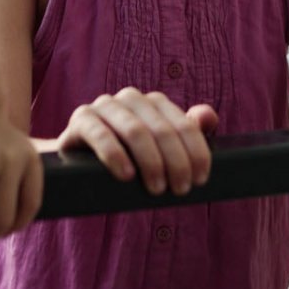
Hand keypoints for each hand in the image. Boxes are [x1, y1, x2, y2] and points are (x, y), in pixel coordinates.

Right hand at [57, 88, 217, 196]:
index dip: (196, 152)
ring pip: (135, 130)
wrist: (79, 166)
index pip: (183, 124)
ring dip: (150, 162)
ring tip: (157, 189)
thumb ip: (187, 132)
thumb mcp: (160, 151)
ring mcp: (104, 106)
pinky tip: (126, 176)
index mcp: (154, 103)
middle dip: (176, 162)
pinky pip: (100, 134)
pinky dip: (116, 156)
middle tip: (180, 190)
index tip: (200, 180)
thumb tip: (208, 117)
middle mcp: (131, 98)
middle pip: (162, 129)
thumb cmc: (128, 159)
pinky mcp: (81, 119)